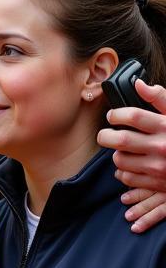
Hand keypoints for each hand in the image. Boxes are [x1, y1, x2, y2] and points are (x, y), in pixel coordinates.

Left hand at [98, 80, 165, 227]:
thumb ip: (160, 98)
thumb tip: (140, 84)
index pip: (133, 116)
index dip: (117, 114)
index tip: (113, 116)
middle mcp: (162, 146)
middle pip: (121, 139)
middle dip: (107, 135)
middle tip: (107, 133)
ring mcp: (158, 167)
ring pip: (121, 160)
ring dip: (116, 154)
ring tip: (121, 150)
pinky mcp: (156, 183)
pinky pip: (127, 178)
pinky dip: (123, 171)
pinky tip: (129, 165)